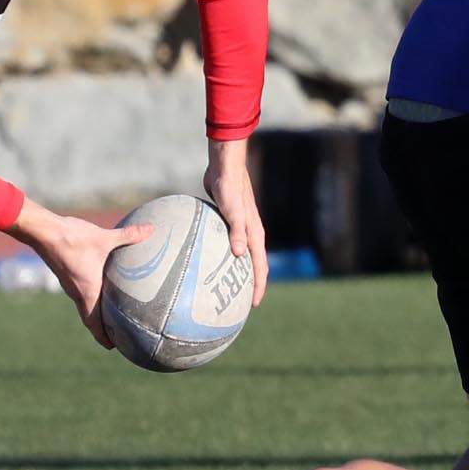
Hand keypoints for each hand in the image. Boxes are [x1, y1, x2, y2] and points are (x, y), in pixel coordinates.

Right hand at [21, 208, 130, 350]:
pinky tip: (98, 286)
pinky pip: (79, 292)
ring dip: (95, 313)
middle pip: (89, 318)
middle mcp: (77, 293)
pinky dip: (90, 297)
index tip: (114, 347)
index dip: (103, 337)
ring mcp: (69, 284)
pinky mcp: (65, 274)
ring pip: (84, 305)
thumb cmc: (73, 238)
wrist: (43, 231)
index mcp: (87, 291)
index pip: (94, 323)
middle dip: (102, 328)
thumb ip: (129, 235)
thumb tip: (152, 229)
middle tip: (116, 334)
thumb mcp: (104, 237)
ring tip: (110, 314)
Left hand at [200, 136, 269, 310]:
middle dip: (251, 284)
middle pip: (254, 264)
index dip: (258, 286)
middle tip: (241, 304)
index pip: (260, 266)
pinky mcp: (229, 220)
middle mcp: (250, 232)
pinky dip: (224, 256)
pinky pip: (228, 243)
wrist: (225, 165)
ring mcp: (240, 227)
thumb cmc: (229, 185)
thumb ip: (236, 230)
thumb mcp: (232, 209)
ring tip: (227, 288)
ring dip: (238, 271)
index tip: (253, 305)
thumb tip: (239, 255)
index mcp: (254, 233)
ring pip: (242, 255)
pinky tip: (208, 260)